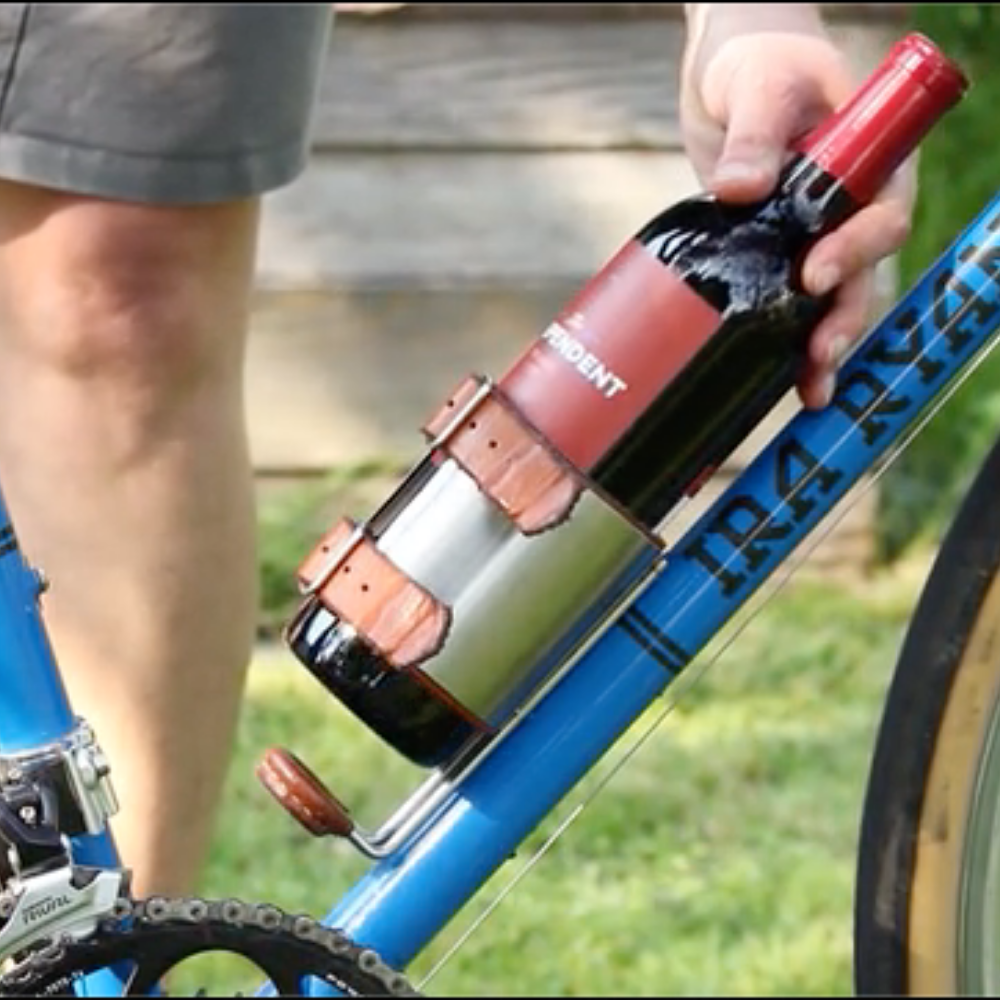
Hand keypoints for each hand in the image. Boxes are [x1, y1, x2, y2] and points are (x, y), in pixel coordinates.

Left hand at [680, 7, 915, 408]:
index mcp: (870, 165)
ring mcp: (815, 235)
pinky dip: (783, 338)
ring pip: (831, 299)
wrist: (730, 74)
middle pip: (862, 273)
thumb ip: (756, 132)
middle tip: (816, 352)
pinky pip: (788, 301)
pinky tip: (777, 377)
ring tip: (808, 388)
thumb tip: (739, 189)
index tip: (816, 274)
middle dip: (842, 316)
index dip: (857, 250)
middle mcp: (850, 208)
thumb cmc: (761, 63)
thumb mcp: (762, 84)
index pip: (880, 216)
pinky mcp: (777, 254)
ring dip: (821, 344)